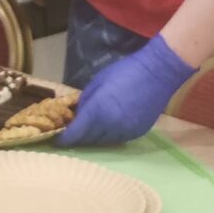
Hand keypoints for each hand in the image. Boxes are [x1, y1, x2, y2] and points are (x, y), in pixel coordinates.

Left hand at [57, 35, 195, 147]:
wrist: (158, 72)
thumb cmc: (125, 71)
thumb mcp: (98, 82)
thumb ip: (85, 101)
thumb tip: (75, 114)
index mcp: (99, 111)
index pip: (75, 133)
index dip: (63, 138)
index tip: (55, 138)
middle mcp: (111, 126)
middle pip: (88, 140)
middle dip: (78, 137)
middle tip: (70, 132)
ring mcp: (126, 132)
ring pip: (103, 141)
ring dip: (93, 137)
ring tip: (88, 129)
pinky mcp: (137, 133)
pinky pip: (117, 138)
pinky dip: (108, 135)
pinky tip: (106, 126)